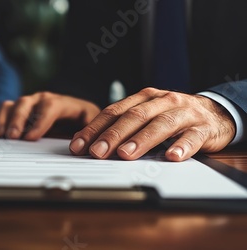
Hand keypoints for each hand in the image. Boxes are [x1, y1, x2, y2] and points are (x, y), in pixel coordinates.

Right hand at [0, 91, 99, 139]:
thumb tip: (79, 143)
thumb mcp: (91, 132)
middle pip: (28, 102)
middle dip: (18, 120)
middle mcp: (44, 101)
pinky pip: (1, 114)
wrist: (77, 128)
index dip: (41, 120)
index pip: (52, 105)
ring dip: (4, 121)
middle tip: (13, 137)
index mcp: (66, 104)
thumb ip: (87, 136)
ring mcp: (28, 107)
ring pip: (12, 106)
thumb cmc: (84, 131)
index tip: (31, 137)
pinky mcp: (16, 115)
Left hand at [69, 88, 235, 160]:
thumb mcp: (146, 116)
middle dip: (113, 135)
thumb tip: (88, 144)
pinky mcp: (203, 128)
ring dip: (142, 140)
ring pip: (161, 125)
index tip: (79, 145)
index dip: (95, 128)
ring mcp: (183, 113)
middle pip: (134, 117)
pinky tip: (172, 156)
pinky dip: (182, 146)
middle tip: (97, 152)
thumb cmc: (172, 117)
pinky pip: (192, 137)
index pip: (114, 112)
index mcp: (144, 98)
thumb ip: (120, 126)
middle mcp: (162, 101)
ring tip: (126, 154)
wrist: (216, 113)